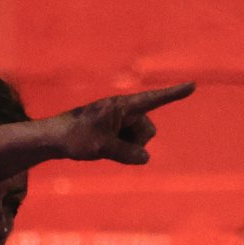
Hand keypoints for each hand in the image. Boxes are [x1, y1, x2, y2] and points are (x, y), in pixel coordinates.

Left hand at [52, 82, 193, 163]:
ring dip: (127, 147)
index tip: (192, 85)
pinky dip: (121, 149)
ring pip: (139, 139)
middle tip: (108, 144)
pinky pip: (129, 143)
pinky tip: (102, 148)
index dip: (173, 94)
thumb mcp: (101, 147)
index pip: (152, 100)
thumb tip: (145, 158)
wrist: (52, 139)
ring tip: (102, 146)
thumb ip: (126, 153)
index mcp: (121, 106)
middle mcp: (123, 111)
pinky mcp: (114, 130)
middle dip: (136, 141)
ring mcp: (119, 121)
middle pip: (148, 130)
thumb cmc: (74, 137)